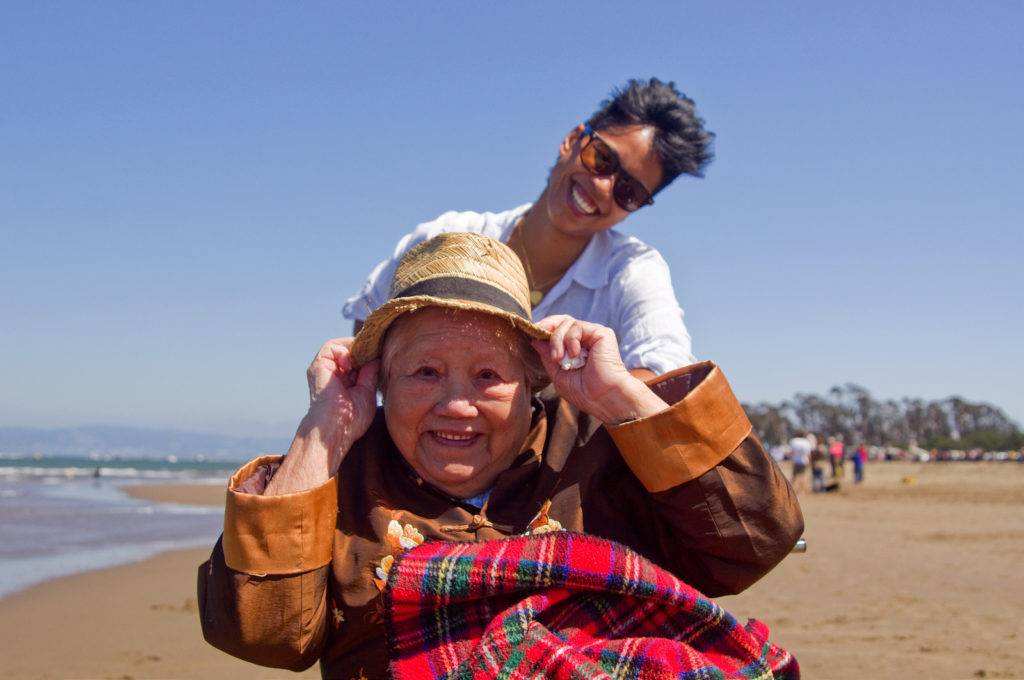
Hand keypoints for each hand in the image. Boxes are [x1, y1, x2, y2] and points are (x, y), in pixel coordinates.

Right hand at [304, 337, 379, 453]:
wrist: (336, 427)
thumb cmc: (353, 418)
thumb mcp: (367, 392)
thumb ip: (370, 373)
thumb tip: (377, 357)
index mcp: (345, 381)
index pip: (359, 360)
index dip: (369, 356)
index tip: (381, 357)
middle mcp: (334, 373)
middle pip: (352, 352)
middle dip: (365, 353)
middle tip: (375, 356)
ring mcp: (325, 369)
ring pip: (342, 347)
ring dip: (354, 351)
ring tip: (361, 363)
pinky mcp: (318, 365)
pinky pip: (331, 347)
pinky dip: (343, 350)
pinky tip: (349, 364)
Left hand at [531, 316, 666, 424]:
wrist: (604, 398)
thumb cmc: (584, 392)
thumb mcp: (558, 374)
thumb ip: (547, 356)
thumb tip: (535, 339)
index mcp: (574, 349)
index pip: (557, 331)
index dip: (543, 330)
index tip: (532, 334)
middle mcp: (584, 340)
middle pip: (561, 321)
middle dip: (547, 327)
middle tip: (538, 336)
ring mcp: (592, 335)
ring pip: (566, 322)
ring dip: (557, 340)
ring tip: (559, 358)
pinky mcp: (601, 333)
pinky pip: (577, 326)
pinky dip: (570, 339)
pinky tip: (574, 354)